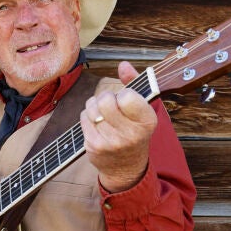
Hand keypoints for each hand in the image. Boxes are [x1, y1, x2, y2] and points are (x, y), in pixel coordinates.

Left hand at [80, 61, 157, 192]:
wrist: (126, 167)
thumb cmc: (134, 131)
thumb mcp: (142, 109)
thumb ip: (134, 83)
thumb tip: (123, 64)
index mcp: (147, 121)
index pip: (127, 96)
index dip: (122, 94)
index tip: (125, 101)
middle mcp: (131, 133)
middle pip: (106, 100)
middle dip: (105, 98)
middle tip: (111, 106)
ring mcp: (111, 142)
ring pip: (92, 108)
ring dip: (95, 106)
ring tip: (104, 115)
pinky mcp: (94, 146)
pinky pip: (84, 118)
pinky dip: (88, 117)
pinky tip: (97, 124)